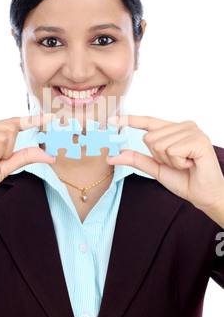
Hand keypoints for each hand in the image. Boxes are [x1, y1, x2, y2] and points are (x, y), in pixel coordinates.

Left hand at [106, 115, 223, 225]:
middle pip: (149, 138)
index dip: (129, 120)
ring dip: (169, 161)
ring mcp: (193, 130)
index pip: (148, 122)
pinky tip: (191, 164)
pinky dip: (178, 163)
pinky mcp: (199, 139)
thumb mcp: (156, 168)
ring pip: (159, 144)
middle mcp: (184, 125)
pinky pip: (172, 150)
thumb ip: (136, 159)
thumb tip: (112, 156)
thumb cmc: (185, 180)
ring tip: (186, 164)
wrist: (205, 195)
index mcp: (174, 129)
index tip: (111, 121)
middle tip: (178, 164)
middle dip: (159, 157)